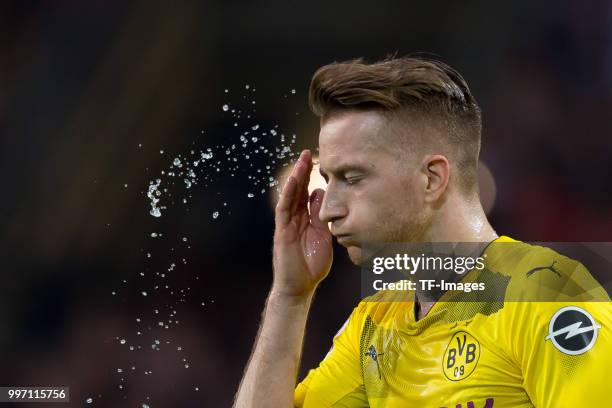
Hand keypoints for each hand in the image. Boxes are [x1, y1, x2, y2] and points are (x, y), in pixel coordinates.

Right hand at [272, 149, 332, 298]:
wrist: (300, 287)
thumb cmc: (312, 266)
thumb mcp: (324, 237)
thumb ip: (322, 217)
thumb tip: (321, 194)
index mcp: (306, 220)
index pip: (307, 194)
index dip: (312, 178)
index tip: (320, 162)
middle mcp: (295, 219)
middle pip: (297, 190)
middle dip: (303, 172)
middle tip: (309, 153)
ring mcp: (287, 224)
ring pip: (290, 196)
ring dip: (295, 178)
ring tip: (301, 161)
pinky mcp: (282, 232)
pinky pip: (283, 210)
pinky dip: (287, 195)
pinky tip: (292, 182)